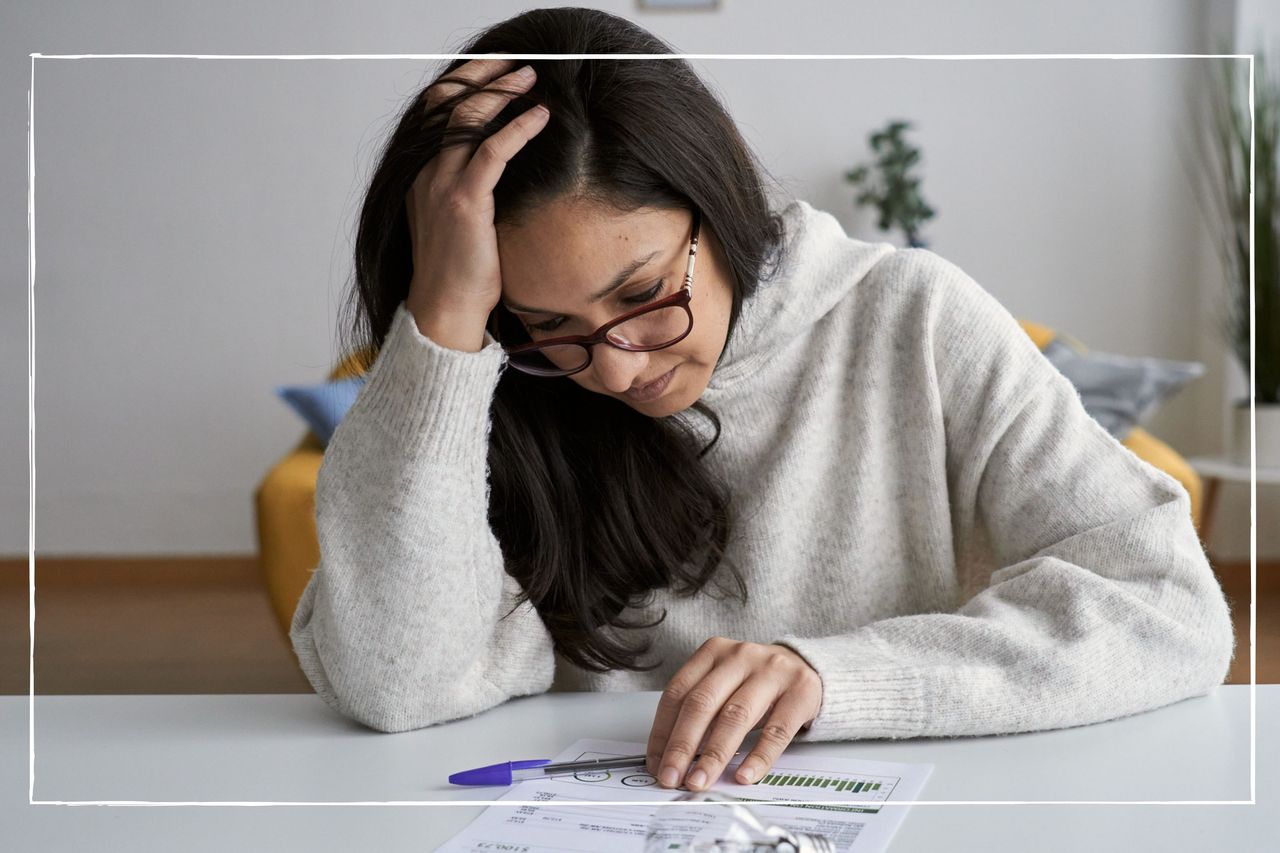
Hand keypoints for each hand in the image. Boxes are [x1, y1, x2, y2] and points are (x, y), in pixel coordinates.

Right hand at [403, 57, 550, 346]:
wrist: (446, 311)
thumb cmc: (459, 276)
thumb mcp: (458, 225)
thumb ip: (469, 193)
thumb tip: (498, 175)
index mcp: (420, 177)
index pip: (435, 113)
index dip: (463, 85)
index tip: (493, 72)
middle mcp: (425, 174)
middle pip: (448, 102)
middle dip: (482, 75)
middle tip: (516, 65)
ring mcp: (441, 185)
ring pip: (468, 117)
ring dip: (502, 91)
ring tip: (530, 79)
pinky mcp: (466, 201)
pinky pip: (493, 150)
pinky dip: (518, 127)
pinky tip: (539, 116)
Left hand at [645, 637, 822, 790]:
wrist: (808, 668)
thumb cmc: (756, 682)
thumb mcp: (725, 684)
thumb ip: (700, 711)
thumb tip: (671, 758)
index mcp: (713, 652)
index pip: (677, 693)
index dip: (663, 731)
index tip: (656, 764)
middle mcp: (740, 657)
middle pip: (702, 703)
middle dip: (682, 746)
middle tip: (671, 777)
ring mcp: (772, 672)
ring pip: (735, 716)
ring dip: (714, 755)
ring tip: (700, 781)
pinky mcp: (800, 693)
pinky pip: (777, 731)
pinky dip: (759, 757)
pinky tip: (745, 776)